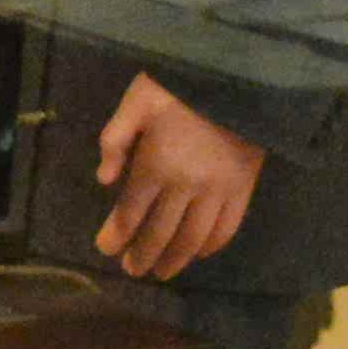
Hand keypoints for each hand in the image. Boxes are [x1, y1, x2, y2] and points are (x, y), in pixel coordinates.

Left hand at [90, 74, 266, 281]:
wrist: (238, 76)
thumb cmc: (179, 86)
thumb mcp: (136, 102)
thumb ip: (115, 140)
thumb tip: (103, 180)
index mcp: (155, 166)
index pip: (130, 214)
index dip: (116, 236)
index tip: (105, 250)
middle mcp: (186, 187)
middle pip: (160, 233)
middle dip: (142, 256)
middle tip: (131, 270)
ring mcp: (218, 191)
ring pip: (193, 238)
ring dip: (175, 260)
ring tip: (162, 272)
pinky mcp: (244, 189)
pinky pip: (228, 227)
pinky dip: (212, 246)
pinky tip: (199, 253)